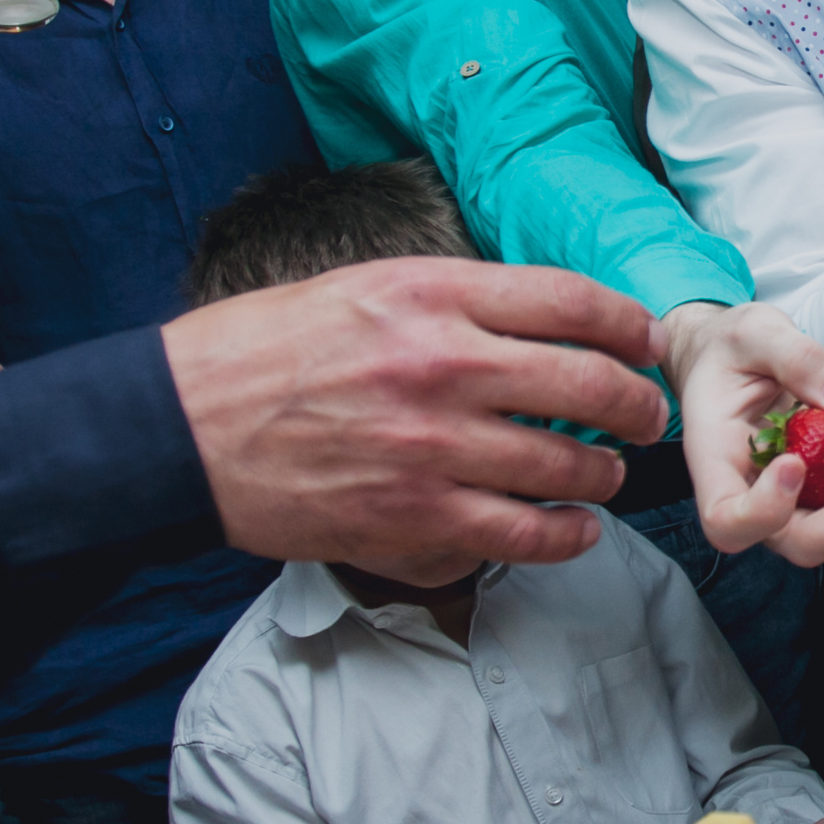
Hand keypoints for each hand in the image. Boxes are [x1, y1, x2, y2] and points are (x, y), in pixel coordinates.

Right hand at [165, 259, 671, 571]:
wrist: (176, 427)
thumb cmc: (263, 351)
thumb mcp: (364, 288)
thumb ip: (456, 301)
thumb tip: (543, 318)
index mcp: (433, 295)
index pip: (573, 300)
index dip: (629, 324)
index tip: (645, 342)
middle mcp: (444, 365)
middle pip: (590, 383)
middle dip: (638, 403)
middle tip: (647, 413)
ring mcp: (433, 447)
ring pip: (567, 465)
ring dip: (605, 473)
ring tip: (607, 472)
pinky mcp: (413, 517)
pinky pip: (522, 534)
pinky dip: (564, 535)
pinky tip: (575, 529)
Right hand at [667, 303, 823, 563]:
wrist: (734, 355)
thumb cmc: (727, 349)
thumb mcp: (752, 333)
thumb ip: (794, 358)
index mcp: (716, 463)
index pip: (729, 521)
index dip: (764, 511)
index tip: (795, 464)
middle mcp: (757, 490)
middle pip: (803, 539)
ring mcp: (801, 491)